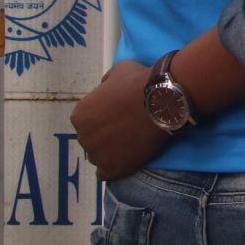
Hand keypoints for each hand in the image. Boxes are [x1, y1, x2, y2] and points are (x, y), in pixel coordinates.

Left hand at [72, 61, 168, 180]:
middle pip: (91, 140)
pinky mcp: (113, 168)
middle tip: (127, 129)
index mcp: (80, 115)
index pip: (86, 122)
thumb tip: (105, 87)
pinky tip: (127, 159)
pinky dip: (114, 167)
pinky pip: (105, 174)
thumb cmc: (140, 83)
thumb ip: (106, 82)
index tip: (118, 117)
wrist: (164, 101)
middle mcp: (83, 136)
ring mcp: (97, 154)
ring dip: (110, 152)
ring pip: (98, 157)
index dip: (102, 119)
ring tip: (130, 144)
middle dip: (105, 135)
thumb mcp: (118, 70)